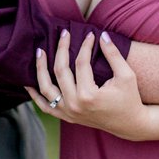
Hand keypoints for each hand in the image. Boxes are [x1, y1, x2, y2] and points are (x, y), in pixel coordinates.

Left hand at [29, 29, 147, 135]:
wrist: (131, 125)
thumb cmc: (130, 99)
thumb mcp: (126, 76)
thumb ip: (113, 55)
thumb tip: (101, 35)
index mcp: (89, 95)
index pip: (80, 63)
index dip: (84, 46)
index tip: (89, 35)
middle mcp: (74, 105)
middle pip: (60, 71)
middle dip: (61, 49)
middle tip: (63, 33)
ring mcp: (68, 113)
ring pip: (46, 88)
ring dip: (40, 69)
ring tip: (39, 51)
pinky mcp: (67, 117)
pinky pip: (45, 107)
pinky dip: (35, 95)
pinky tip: (27, 82)